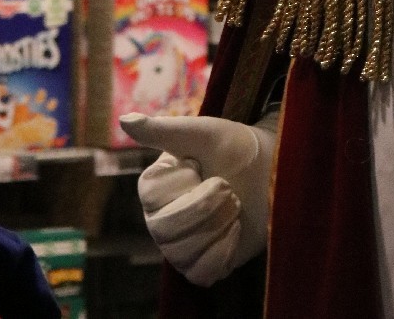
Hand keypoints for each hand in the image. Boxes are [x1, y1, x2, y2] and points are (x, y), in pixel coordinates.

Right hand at [121, 111, 277, 286]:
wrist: (269, 171)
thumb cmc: (232, 147)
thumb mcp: (199, 133)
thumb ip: (162, 130)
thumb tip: (124, 120)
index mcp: (153, 188)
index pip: (152, 200)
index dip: (184, 184)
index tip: (199, 165)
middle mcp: (160, 220)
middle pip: (165, 232)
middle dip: (204, 207)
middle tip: (227, 187)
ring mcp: (180, 247)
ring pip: (182, 255)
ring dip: (217, 226)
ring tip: (233, 204)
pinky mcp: (203, 266)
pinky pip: (202, 273)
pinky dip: (223, 251)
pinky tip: (235, 228)